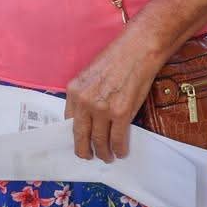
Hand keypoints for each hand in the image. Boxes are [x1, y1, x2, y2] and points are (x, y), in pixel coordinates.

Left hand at [64, 32, 161, 162]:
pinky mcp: (121, 113)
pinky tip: (120, 152)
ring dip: (103, 153)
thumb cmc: (117, 58)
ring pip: (99, 141)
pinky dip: (119, 149)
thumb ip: (85, 95)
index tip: (80, 141)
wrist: (137, 50)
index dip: (76, 134)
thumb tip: (87, 116)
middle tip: (88, 157)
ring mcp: (102, 109)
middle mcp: (84, 101)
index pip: (69, 121)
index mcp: (74, 91)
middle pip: (81, 135)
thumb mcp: (90, 75)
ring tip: (107, 157)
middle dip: (84, 150)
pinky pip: (118, 139)